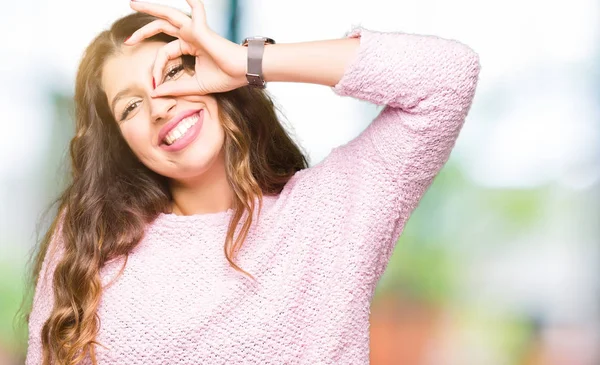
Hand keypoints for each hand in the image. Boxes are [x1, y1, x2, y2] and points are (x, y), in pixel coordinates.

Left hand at [125, 0, 247, 95]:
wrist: (243, 73)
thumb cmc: (226, 78)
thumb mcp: (195, 86)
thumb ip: (175, 88)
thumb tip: (155, 92)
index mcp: (190, 47)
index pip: (165, 53)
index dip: (157, 68)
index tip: (155, 84)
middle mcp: (191, 35)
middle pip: (161, 28)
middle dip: (142, 33)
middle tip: (127, 41)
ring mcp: (196, 30)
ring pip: (169, 15)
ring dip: (150, 8)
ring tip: (133, 3)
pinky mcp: (202, 29)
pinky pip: (197, 9)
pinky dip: (191, 1)